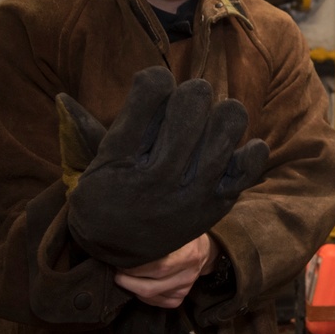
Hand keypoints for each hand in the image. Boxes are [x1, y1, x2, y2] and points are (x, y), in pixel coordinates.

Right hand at [57, 67, 268, 267]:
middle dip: (192, 93)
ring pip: (227, 122)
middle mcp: (157, 175)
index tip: (156, 90)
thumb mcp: (95, 160)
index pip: (152, 87)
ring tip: (211, 125)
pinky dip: (251, 149)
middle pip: (193, 99)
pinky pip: (250, 165)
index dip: (157, 80)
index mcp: (120, 156)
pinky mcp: (218, 204)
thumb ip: (98, 124)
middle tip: (188, 107)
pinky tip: (235, 148)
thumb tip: (83, 92)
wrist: (118, 253)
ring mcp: (192, 192)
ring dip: (221, 114)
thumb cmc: (108, 193)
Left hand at [114, 234, 215, 307]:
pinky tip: (137, 286)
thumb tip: (130, 236)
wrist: (204, 250)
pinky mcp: (180, 298)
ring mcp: (185, 288)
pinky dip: (142, 297)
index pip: (158, 267)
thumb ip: (157, 235)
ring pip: (151, 296)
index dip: (135, 267)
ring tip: (124, 276)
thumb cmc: (183, 236)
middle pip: (150, 286)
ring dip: (132, 288)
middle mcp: (188, 274)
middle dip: (128, 280)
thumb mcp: (175, 230)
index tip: (122, 259)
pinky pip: (156, 303)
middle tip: (118, 270)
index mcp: (188, 255)